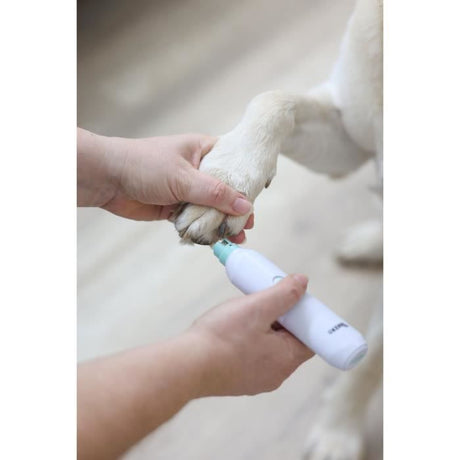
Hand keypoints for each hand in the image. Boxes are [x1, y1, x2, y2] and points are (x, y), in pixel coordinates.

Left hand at [77, 129, 253, 242]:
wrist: (107, 179)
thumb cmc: (144, 165)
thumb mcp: (184, 177)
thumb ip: (216, 193)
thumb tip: (246, 205)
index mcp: (202, 151)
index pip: (232, 165)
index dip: (246, 181)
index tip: (259, 197)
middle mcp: (197, 170)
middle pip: (224, 190)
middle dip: (236, 208)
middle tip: (248, 225)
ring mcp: (186, 190)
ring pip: (210, 207)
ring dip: (221, 222)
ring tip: (237, 237)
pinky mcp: (174, 207)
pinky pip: (195, 219)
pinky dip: (204, 229)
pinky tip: (215, 239)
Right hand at [188, 274, 313, 395]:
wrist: (186, 365)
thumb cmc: (222, 338)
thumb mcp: (257, 307)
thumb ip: (283, 294)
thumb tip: (302, 282)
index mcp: (286, 359)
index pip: (310, 338)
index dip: (306, 317)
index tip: (294, 301)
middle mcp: (275, 374)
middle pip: (290, 341)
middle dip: (281, 318)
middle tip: (266, 300)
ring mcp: (256, 379)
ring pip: (269, 347)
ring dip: (263, 327)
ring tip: (246, 311)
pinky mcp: (238, 379)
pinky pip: (253, 355)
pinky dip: (249, 339)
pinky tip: (233, 328)